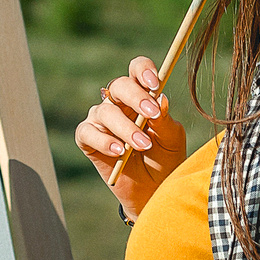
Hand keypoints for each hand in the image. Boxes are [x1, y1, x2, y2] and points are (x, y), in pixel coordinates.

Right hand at [74, 56, 186, 219]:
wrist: (154, 190)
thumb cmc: (165, 159)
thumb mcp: (172, 139)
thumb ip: (165, 120)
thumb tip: (160, 98)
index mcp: (141, 95)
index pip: (137, 69)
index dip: (143, 70)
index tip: (155, 83)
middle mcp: (118, 103)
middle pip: (118, 85)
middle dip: (135, 97)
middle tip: (151, 113)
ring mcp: (101, 120)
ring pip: (105, 111)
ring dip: (126, 128)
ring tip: (143, 146)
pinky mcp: (88, 140)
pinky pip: (88, 133)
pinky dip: (104, 141)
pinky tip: (119, 152)